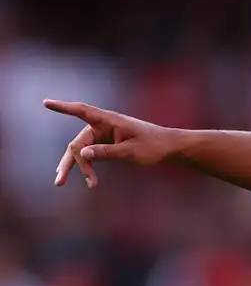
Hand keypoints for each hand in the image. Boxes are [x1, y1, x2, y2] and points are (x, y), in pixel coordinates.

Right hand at [47, 100, 175, 188]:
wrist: (170, 148)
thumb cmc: (154, 146)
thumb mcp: (131, 151)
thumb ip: (107, 152)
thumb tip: (82, 153)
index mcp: (108, 120)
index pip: (81, 111)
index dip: (63, 108)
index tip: (46, 103)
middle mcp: (103, 126)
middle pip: (78, 143)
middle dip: (70, 162)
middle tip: (59, 181)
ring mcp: (104, 135)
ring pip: (82, 150)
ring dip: (76, 166)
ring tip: (61, 182)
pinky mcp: (108, 143)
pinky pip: (91, 154)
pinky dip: (86, 166)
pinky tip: (85, 178)